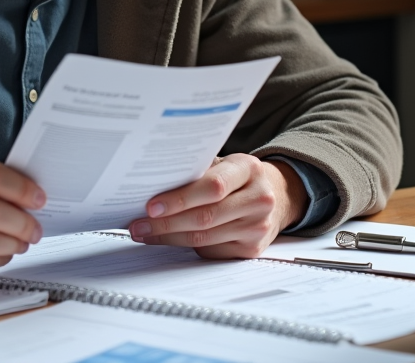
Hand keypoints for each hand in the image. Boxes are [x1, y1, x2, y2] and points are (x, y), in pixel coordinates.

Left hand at [128, 154, 308, 258]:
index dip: (180, 198)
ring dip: (168, 237)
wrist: (276, 197)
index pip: (213, 186)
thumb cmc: (238, 177)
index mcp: (248, 169)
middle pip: (205, 217)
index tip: (151, 206)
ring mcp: (257, 227)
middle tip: (138, 224)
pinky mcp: (252, 249)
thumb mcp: (225, 163)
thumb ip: (198, 170)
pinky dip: (184, 246)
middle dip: (165, 223)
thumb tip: (152, 182)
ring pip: (204, 238)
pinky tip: (167, 239)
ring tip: (144, 232)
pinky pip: (210, 251)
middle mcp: (258, 198)